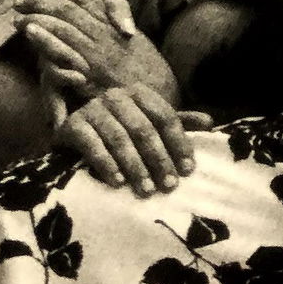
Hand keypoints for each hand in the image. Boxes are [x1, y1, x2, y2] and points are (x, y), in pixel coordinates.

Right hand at [55, 83, 212, 194]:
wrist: (73, 136)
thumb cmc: (119, 132)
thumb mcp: (148, 125)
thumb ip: (176, 124)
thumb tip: (210, 123)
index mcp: (139, 93)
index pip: (165, 116)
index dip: (179, 143)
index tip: (188, 170)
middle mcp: (116, 96)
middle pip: (144, 129)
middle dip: (159, 159)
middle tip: (169, 186)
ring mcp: (93, 109)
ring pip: (119, 138)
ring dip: (135, 166)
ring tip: (147, 190)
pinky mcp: (72, 125)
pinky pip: (92, 145)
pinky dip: (106, 164)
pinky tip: (117, 182)